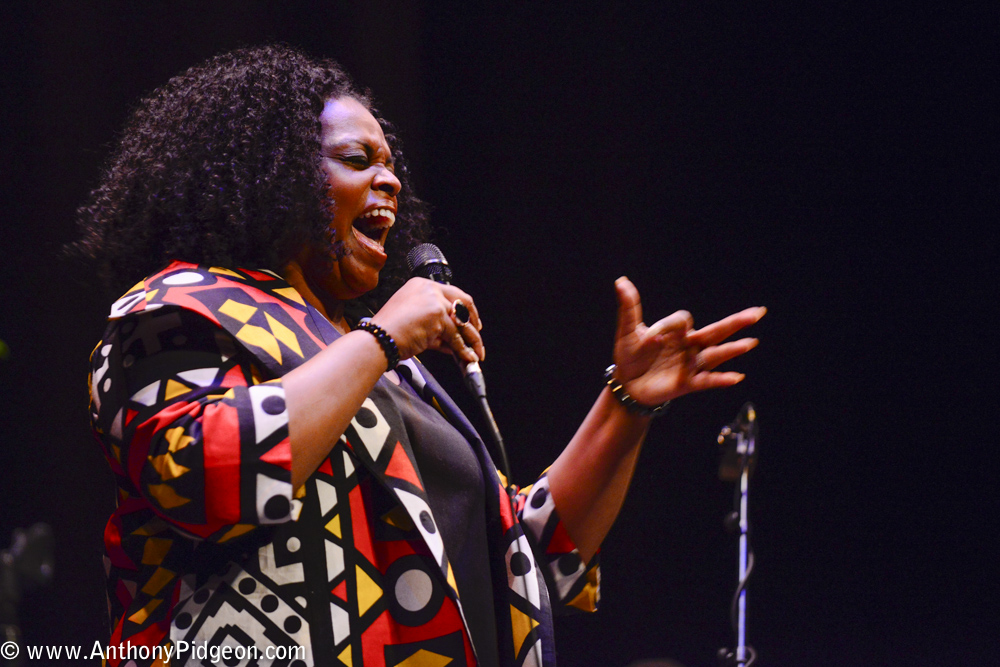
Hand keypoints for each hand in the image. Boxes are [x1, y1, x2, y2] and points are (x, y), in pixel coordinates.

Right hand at [371, 277, 484, 363]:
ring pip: (461, 323)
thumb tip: (453, 339)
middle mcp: (429, 289)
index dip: (464, 309)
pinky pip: (456, 337)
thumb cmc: (389, 332)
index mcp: (421, 285)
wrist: (377, 339)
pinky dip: (463, 349)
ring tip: (476, 353)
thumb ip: (434, 325)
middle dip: (473, 321)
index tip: (470, 321)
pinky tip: (467, 358)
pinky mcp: (438, 316)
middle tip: (477, 335)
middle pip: (462, 302)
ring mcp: (435, 301)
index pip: (451, 294)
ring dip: (471, 340)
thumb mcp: (414, 321)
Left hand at [612, 277, 764, 405]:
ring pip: (715, 355)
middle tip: (758, 312)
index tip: (650, 339)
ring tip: (751, 342)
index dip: (667, 327)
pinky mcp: (688, 383)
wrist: (626, 385)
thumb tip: (621, 281)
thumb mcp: (627, 330)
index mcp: (677, 332)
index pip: (683, 320)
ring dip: (732, 349)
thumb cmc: (630, 356)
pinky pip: (708, 380)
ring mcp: (691, 365)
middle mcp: (689, 346)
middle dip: (736, 322)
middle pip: (716, 331)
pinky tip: (736, 377)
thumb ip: (628, 307)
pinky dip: (721, 379)